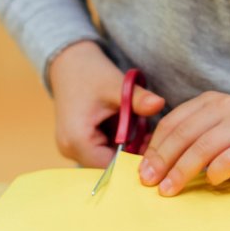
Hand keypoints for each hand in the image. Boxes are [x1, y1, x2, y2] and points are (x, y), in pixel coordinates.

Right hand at [48, 42, 164, 167]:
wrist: (69, 63)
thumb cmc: (90, 73)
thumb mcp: (116, 85)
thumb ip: (138, 99)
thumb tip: (160, 104)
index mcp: (77, 140)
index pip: (111, 167)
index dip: (134, 161)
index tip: (155, 147)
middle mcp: (70, 150)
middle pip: (109, 166)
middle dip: (132, 154)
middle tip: (151, 136)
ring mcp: (72, 148)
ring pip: (107, 160)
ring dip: (126, 148)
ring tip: (141, 129)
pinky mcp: (78, 144)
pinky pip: (102, 151)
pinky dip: (118, 143)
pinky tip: (130, 127)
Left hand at [139, 91, 229, 195]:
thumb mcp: (212, 133)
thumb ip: (188, 139)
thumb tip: (150, 163)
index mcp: (210, 101)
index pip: (174, 122)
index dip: (155, 146)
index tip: (143, 169)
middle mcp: (227, 106)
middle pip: (185, 135)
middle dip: (163, 160)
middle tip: (150, 182)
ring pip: (204, 147)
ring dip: (182, 171)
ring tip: (169, 189)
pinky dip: (215, 172)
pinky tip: (209, 182)